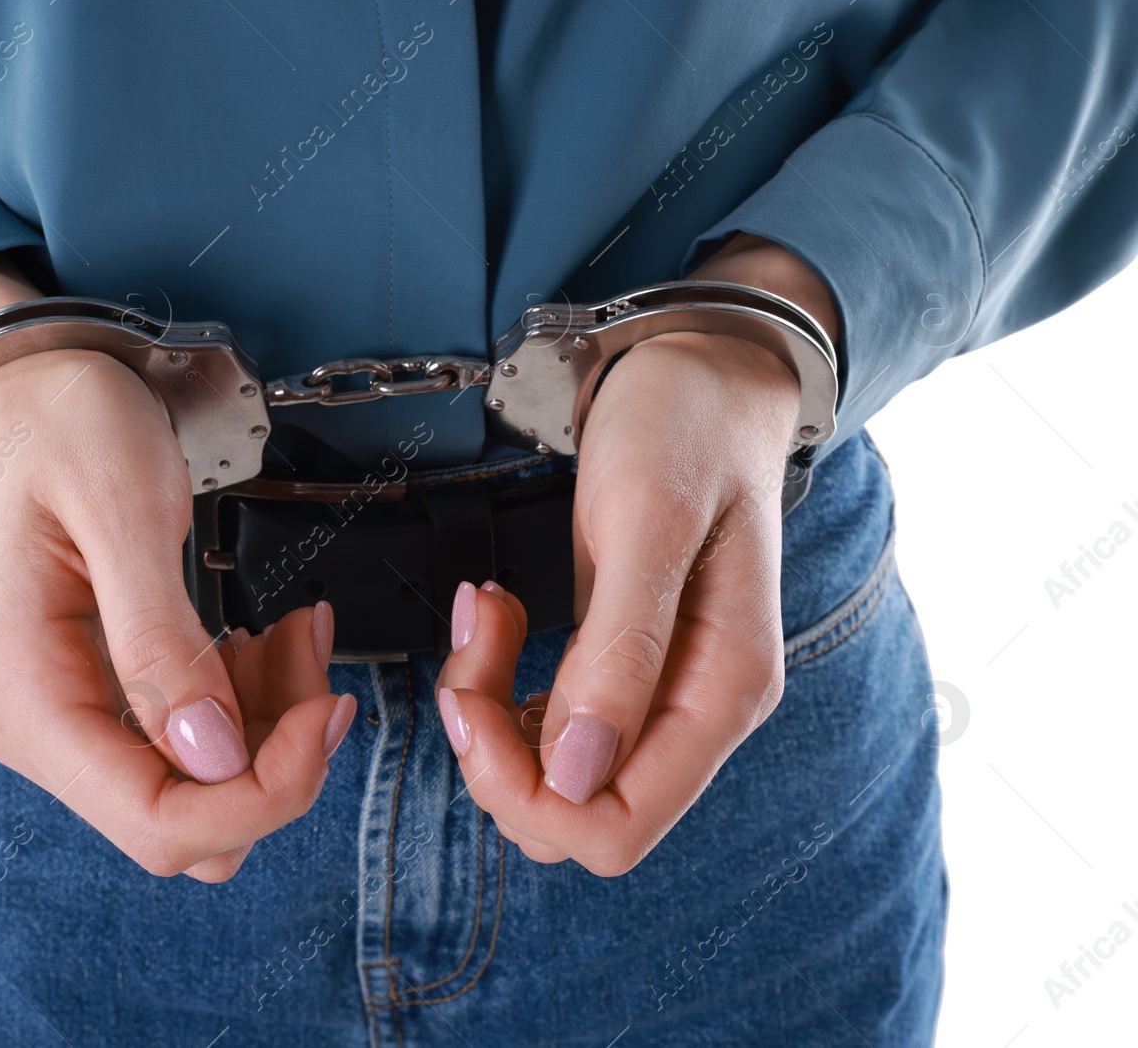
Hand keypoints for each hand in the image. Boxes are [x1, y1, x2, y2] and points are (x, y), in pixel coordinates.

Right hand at [0, 259, 355, 881]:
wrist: (30, 390)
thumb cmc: (64, 428)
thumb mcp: (123, 512)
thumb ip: (160, 640)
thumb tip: (211, 757)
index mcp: (31, 702)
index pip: (158, 823)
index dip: (262, 795)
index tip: (325, 713)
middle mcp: (43, 733)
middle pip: (190, 823)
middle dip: (277, 756)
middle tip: (309, 647)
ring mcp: (73, 720)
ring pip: (206, 788)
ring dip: (273, 724)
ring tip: (293, 628)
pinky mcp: (106, 700)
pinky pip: (198, 744)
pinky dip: (253, 702)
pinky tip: (266, 635)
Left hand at [433, 235, 836, 874]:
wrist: (702, 369)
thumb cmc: (683, 426)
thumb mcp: (645, 523)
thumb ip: (619, 653)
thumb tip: (576, 773)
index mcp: (721, 692)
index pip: (615, 825)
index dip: (524, 791)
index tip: (471, 701)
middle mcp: (696, 710)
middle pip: (572, 813)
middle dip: (495, 750)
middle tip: (471, 641)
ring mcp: (660, 693)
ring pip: (547, 773)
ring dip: (491, 709)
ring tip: (483, 611)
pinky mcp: (624, 668)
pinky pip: (545, 725)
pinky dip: (501, 684)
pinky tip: (495, 615)